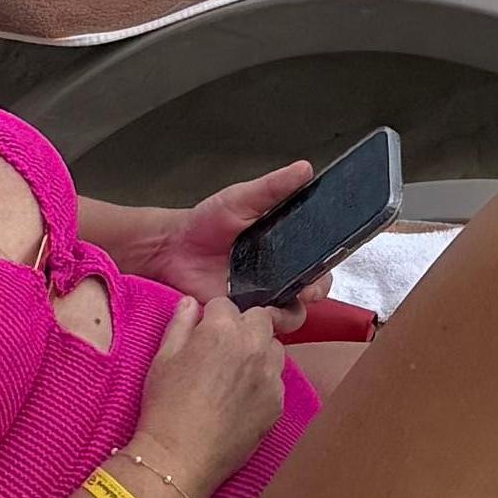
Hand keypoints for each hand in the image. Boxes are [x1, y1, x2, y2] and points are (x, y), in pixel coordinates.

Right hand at [123, 283, 288, 497]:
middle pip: (260, 318)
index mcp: (222, 329)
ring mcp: (270, 376)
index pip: (226, 303)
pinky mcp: (277, 403)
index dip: (212, 317)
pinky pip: (276, 380)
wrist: (179, 459)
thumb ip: (180, 323)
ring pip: (273, 348)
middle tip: (221, 350)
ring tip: (233, 374)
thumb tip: (191, 302)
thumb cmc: (165, 408)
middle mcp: (253, 346)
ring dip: (258, 351)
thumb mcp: (163, 358)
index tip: (203, 332)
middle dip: (242, 327)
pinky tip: (241, 399)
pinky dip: (263, 382)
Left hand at [132, 162, 310, 315]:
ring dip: (289, 313)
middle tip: (307, 289)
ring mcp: (259, 298)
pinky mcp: (240, 316)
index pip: (317, 260)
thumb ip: (274, 187)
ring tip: (276, 304)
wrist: (172, 249)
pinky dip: (262, 325)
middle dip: (315, 291)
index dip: (325, 266)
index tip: (325, 266)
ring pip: (290, 314)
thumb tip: (305, 168)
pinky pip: (260, 328)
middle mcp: (277, 275)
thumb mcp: (242, 198)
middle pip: (311, 290)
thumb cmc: (205, 222)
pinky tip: (254, 313)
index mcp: (283, 248)